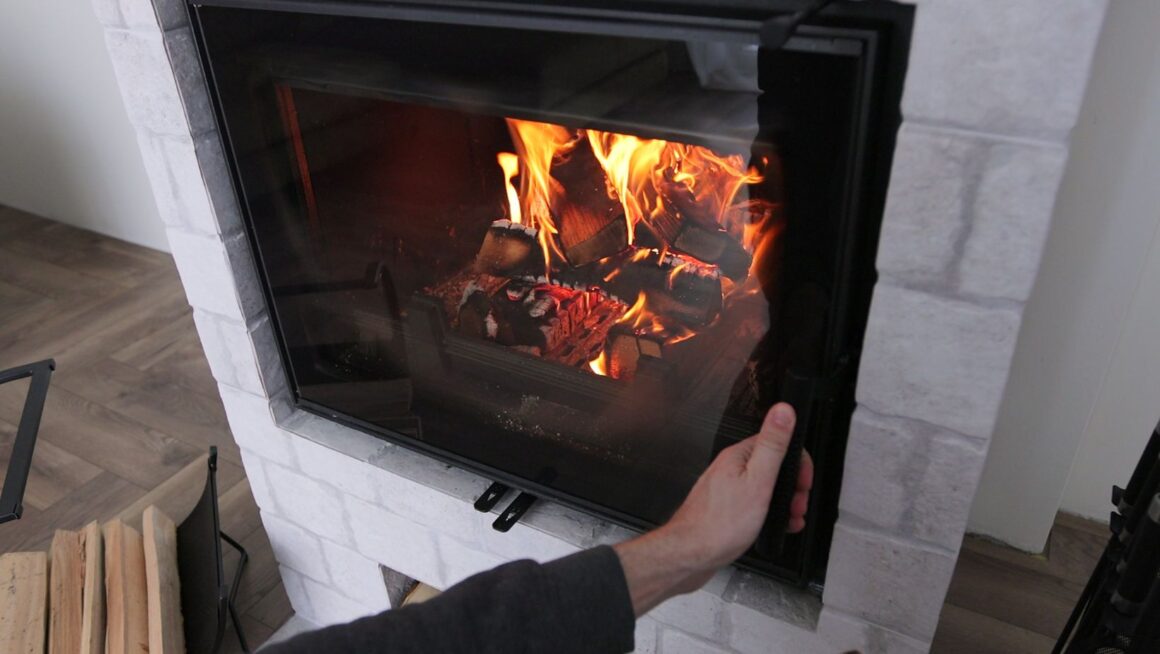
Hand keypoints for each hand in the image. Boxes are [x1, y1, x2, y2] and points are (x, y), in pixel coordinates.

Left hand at [613, 403, 812, 615]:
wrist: (690, 555)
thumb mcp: (757, 482)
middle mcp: (730, 470)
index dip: (796, 463)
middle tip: (798, 505)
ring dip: (784, 502)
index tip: (802, 482)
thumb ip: (772, 445)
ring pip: (765, 488)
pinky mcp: (727, 509)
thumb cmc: (720, 524)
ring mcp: (727, 490)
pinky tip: (775, 527)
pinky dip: (770, 514)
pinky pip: (755, 505)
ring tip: (790, 518)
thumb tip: (783, 410)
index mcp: (738, 457)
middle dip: (792, 486)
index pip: (776, 444)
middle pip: (772, 467)